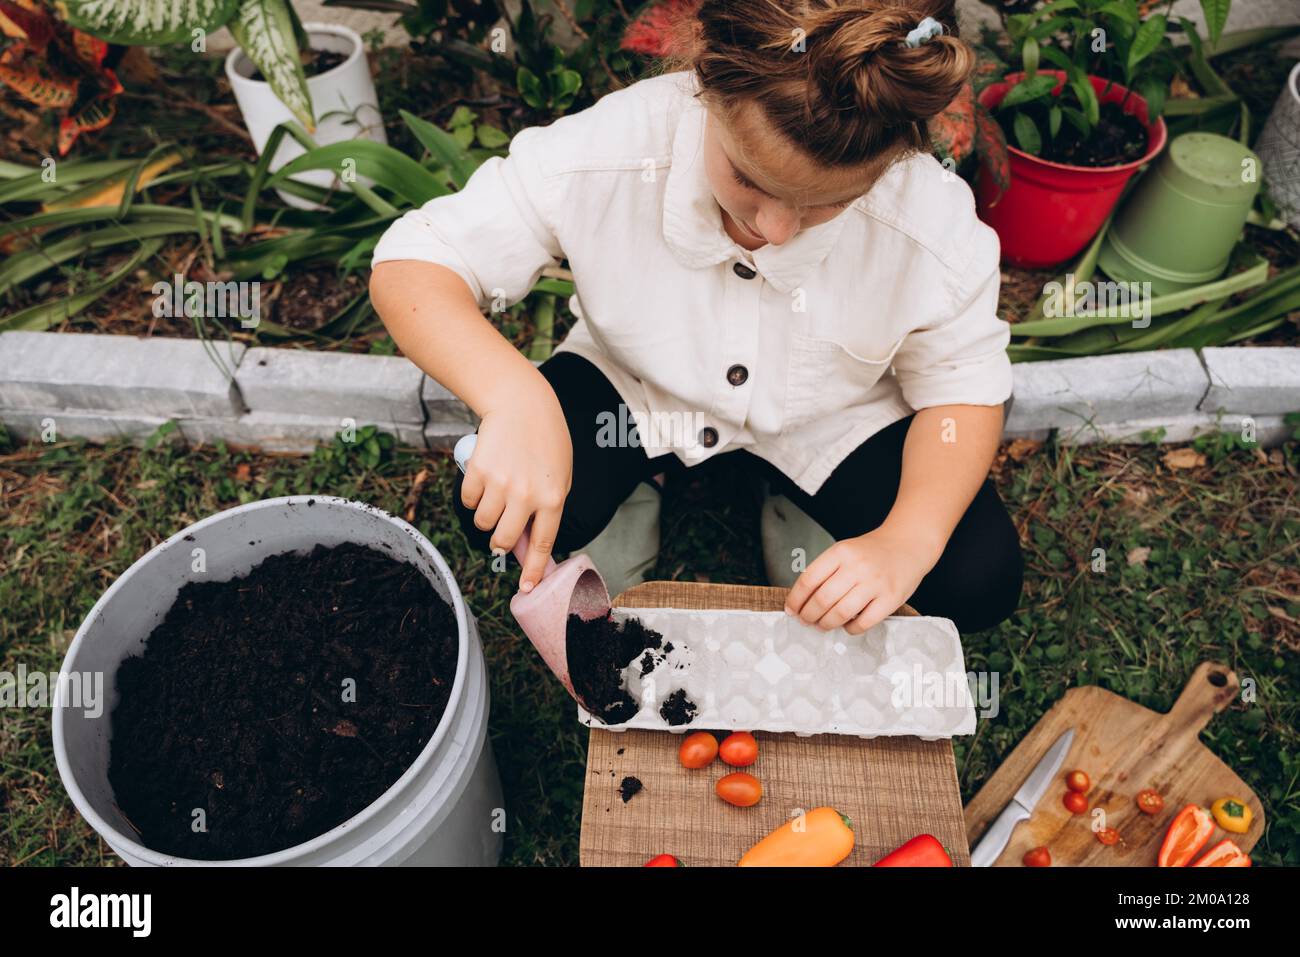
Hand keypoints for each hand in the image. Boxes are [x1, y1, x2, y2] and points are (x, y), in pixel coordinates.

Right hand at [459, 386, 571, 592]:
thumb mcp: (560, 476)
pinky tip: (485, 478)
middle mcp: (526, 495)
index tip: (527, 589)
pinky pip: (468, 501)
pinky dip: (473, 496)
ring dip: (486, 515)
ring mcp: (500, 484)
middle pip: (503, 540)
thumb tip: (527, 544)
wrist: (521, 404)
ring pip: (483, 522)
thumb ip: (547, 509)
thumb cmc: (545, 442)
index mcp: (553, 497)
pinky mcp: (478, 471)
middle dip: (500, 540)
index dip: (533, 570)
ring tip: (496, 493)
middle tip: (501, 529)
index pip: (542, 544)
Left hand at [784, 526, 938, 634]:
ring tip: (822, 625)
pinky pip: (864, 622)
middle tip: (805, 621)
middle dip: (808, 615)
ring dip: (826, 624)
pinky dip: (850, 629)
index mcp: (841, 552)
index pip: (809, 579)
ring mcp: (875, 583)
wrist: (907, 545)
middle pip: (822, 599)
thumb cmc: (871, 552)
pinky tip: (846, 625)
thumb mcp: (844, 551)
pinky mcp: (891, 599)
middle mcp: (857, 567)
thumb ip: (825, 571)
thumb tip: (801, 599)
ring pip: (841, 613)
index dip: (796, 599)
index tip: (791, 609)